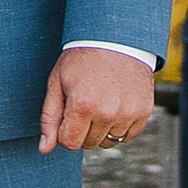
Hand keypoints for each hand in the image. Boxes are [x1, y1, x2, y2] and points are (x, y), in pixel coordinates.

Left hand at [38, 47, 153, 155]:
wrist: (115, 38)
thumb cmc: (81, 59)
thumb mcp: (57, 83)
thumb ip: (49, 118)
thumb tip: (44, 149)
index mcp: (83, 105)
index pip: (69, 143)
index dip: (64, 130)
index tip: (68, 112)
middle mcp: (108, 112)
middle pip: (88, 144)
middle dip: (82, 129)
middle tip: (85, 101)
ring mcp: (128, 113)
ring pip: (108, 142)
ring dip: (101, 128)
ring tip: (100, 101)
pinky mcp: (144, 112)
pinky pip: (127, 136)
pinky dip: (119, 126)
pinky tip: (115, 105)